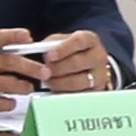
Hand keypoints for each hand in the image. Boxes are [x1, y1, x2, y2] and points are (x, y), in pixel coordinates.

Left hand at [0, 29, 117, 98]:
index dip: (63, 49)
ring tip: (49, 82)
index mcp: (90, 40)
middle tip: (44, 72)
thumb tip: (35, 50)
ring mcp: (100, 75)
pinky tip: (57, 91)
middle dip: (57, 69)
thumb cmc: (72, 52)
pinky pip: (80, 95)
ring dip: (59, 82)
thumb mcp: (62, 42)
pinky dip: (66, 93)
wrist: (89, 64)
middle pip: (77, 63)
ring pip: (78, 81)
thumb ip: (51, 44)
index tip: (48, 56)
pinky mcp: (97, 91)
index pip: (79, 41)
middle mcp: (98, 56)